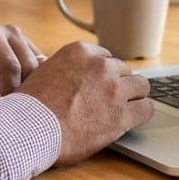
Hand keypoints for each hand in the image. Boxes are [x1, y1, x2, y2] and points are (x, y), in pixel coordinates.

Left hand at [0, 24, 45, 106]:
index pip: (9, 67)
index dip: (10, 93)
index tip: (4, 114)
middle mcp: (10, 32)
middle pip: (29, 68)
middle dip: (22, 93)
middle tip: (12, 115)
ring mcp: (23, 39)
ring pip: (40, 70)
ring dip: (31, 91)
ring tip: (18, 109)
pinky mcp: (31, 50)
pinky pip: (43, 71)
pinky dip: (37, 87)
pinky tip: (25, 101)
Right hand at [18, 42, 153, 165]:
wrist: (31, 127)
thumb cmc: (32, 106)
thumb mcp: (44, 71)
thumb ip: (66, 68)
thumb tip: (70, 75)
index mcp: (81, 52)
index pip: (106, 58)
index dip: (103, 75)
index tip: (98, 86)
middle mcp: (101, 66)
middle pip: (124, 71)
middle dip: (117, 85)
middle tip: (108, 101)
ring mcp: (114, 89)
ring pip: (141, 86)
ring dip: (132, 97)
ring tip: (124, 109)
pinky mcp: (122, 115)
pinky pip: (146, 108)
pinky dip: (141, 113)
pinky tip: (133, 119)